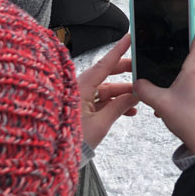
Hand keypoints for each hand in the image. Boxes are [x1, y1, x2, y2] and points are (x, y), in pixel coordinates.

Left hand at [78, 34, 137, 148]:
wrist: (54, 158)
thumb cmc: (72, 141)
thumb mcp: (101, 124)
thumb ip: (119, 106)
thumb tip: (135, 95)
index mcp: (82, 87)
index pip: (105, 64)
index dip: (119, 49)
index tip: (129, 37)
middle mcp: (80, 89)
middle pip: (106, 74)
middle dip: (125, 73)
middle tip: (140, 69)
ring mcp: (80, 98)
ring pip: (106, 89)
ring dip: (122, 94)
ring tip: (138, 99)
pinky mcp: (81, 108)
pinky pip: (101, 100)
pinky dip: (115, 104)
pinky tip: (128, 110)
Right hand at [134, 29, 194, 154]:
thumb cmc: (190, 120)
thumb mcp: (161, 104)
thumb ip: (145, 90)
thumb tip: (137, 82)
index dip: (192, 28)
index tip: (177, 28)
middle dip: (188, 39)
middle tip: (172, 43)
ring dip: (190, 54)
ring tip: (172, 61)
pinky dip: (191, 68)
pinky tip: (176, 80)